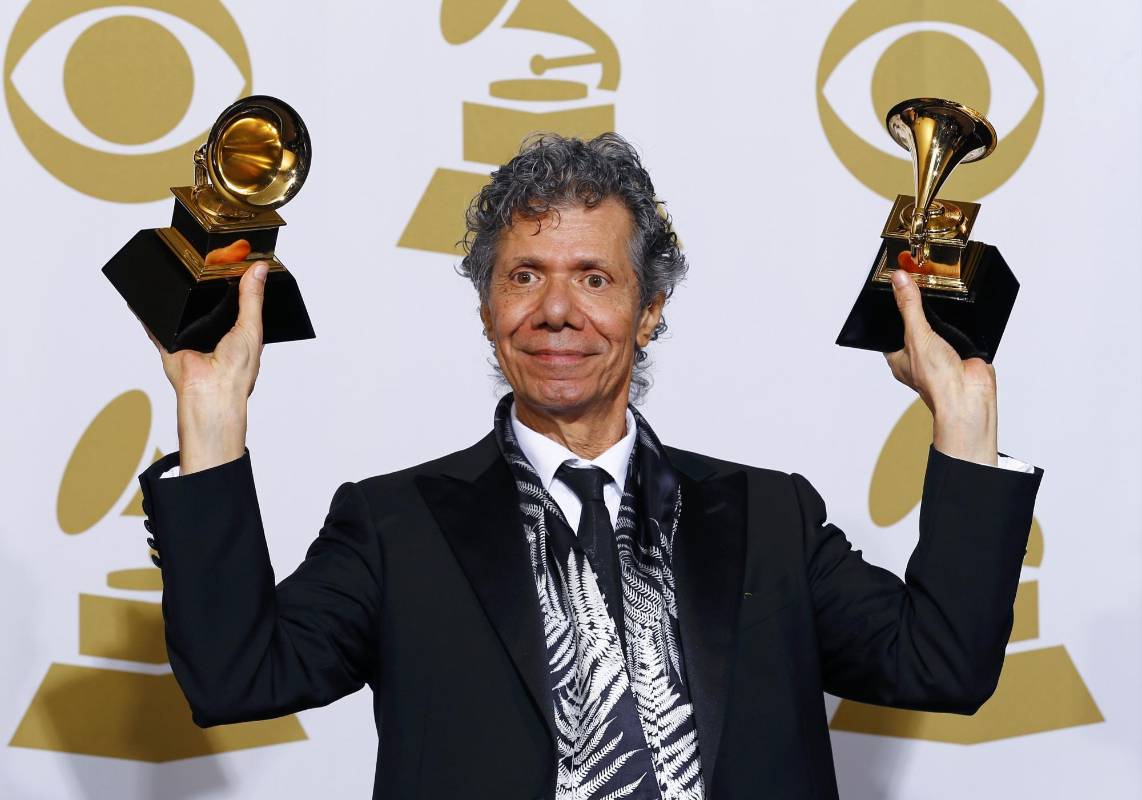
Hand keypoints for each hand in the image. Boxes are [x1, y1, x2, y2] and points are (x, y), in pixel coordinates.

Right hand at [144, 239, 266, 473]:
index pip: (236, 301)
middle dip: (204, 285)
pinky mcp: (168, 343)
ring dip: (179, 296)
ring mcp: (189, 337)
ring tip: (177, 269)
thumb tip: (258, 269)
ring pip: (181, 310)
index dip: (235, 281)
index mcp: (236, 331)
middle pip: (207, 302)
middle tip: (201, 258)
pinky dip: (147, 311)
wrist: (211, 393)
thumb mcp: (251, 327)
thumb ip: (252, 298)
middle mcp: (213, 333)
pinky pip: (154, 325)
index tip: (232, 257)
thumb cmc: (237, 371)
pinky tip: (142, 295)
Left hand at [884, 257, 998, 465]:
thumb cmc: (937, 380)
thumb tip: (899, 281)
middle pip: (914, 324)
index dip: (890, 309)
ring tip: (940, 290)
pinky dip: (960, 320)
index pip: (889, 329)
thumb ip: (908, 307)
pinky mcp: (961, 350)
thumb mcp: (917, 335)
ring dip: (941, 314)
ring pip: (937, 326)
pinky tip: (961, 307)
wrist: (969, 396)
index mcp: (898, 356)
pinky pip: (959, 329)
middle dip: (918, 307)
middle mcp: (918, 356)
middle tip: (918, 281)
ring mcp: (940, 353)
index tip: (892, 287)